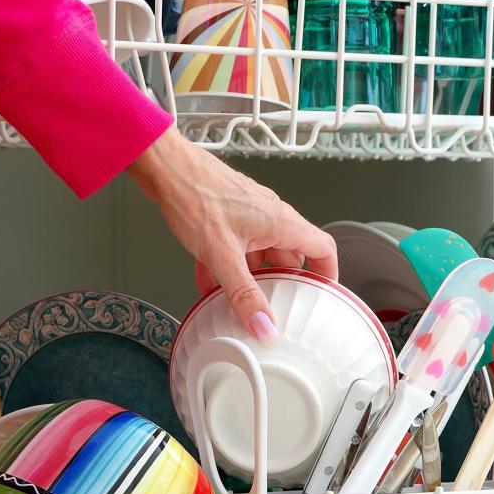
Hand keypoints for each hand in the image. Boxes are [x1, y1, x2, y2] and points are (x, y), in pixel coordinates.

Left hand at [127, 127, 337, 339]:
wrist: (165, 167)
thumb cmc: (194, 194)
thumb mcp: (222, 255)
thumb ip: (243, 294)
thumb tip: (264, 325)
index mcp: (281, 221)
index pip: (323, 248)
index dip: (327, 273)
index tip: (323, 295)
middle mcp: (270, 216)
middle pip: (289, 256)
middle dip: (281, 284)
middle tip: (276, 307)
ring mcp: (249, 216)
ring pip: (260, 254)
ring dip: (250, 278)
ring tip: (240, 301)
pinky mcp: (228, 216)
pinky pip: (237, 248)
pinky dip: (227, 267)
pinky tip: (209, 283)